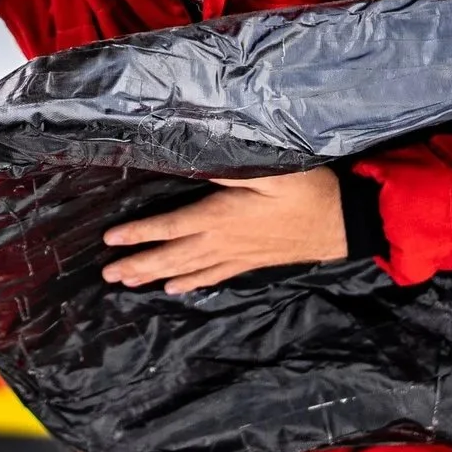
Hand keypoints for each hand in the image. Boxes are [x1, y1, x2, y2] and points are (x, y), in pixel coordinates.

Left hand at [101, 169, 346, 293]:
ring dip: (155, 275)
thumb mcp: (273, 170)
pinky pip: (213, 277)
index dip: (138, 233)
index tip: (110, 239)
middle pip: (171, 255)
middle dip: (137, 263)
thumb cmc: (309, 191)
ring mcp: (236, 255)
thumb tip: (196, 162)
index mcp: (221, 216)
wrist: (344, 223)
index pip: (169, 226)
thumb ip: (232, 168)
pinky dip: (191, 283)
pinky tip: (174, 289)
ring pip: (187, 269)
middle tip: (107, 274)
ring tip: (128, 283)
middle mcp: (222, 241)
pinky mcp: (250, 262)